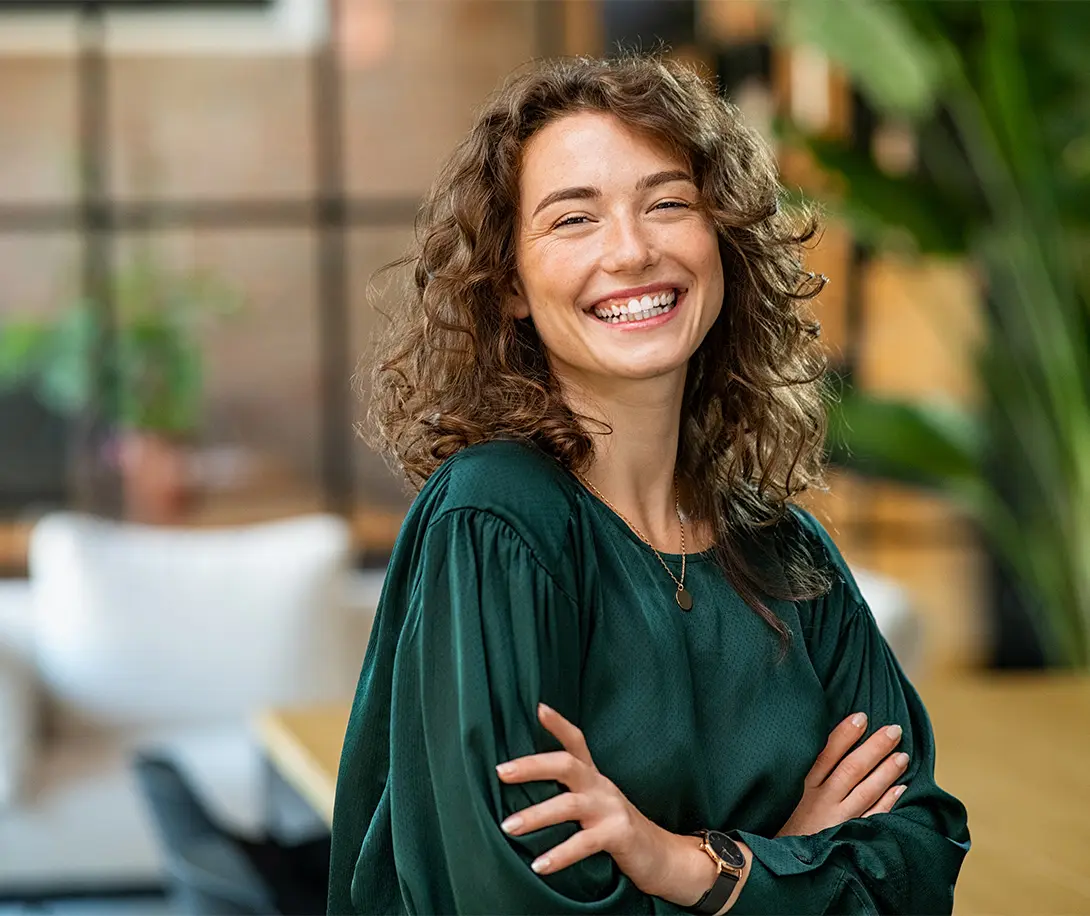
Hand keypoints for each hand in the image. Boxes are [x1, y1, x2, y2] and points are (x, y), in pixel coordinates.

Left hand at [496, 703, 673, 895]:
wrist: (662, 857)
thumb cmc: (617, 829)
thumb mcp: (594, 804)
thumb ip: (568, 793)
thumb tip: (522, 791)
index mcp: (593, 777)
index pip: (576, 741)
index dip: (558, 724)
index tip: (538, 708)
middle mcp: (601, 786)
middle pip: (566, 765)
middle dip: (531, 766)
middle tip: (500, 772)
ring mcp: (611, 809)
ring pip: (569, 805)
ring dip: (535, 815)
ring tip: (508, 827)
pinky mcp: (619, 834)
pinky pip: (584, 843)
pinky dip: (559, 854)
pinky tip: (539, 866)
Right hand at [776, 712, 908, 837]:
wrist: (778, 865)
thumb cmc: (778, 824)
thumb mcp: (780, 795)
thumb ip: (796, 773)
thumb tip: (813, 744)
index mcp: (802, 786)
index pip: (827, 753)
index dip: (845, 734)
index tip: (862, 717)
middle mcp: (821, 801)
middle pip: (852, 768)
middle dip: (875, 748)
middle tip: (895, 730)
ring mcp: (837, 820)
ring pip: (866, 791)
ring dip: (886, 772)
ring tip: (903, 756)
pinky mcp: (846, 837)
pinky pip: (872, 818)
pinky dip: (887, 803)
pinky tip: (900, 789)